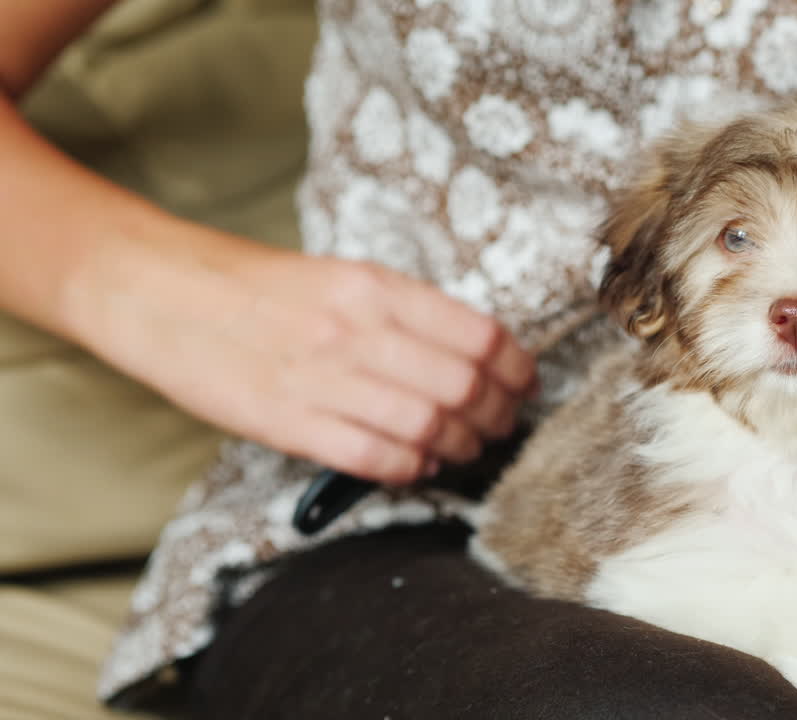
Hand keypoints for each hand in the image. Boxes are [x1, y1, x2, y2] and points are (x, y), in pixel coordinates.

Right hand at [71, 234, 536, 484]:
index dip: (516, 369)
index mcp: (376, 288)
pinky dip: (411, 469)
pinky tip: (418, 466)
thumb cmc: (257, 288)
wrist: (162, 294)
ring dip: (461, 447)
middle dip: (497, 416)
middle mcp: (357, 331)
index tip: (524, 385)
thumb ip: (405, 312)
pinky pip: (375, 458)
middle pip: (464, 387)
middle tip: (502, 427)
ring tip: (465, 450)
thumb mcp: (342, 277)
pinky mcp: (288, 424)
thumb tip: (472, 355)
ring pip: (428, 427)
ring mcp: (322, 379)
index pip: (479, 335)